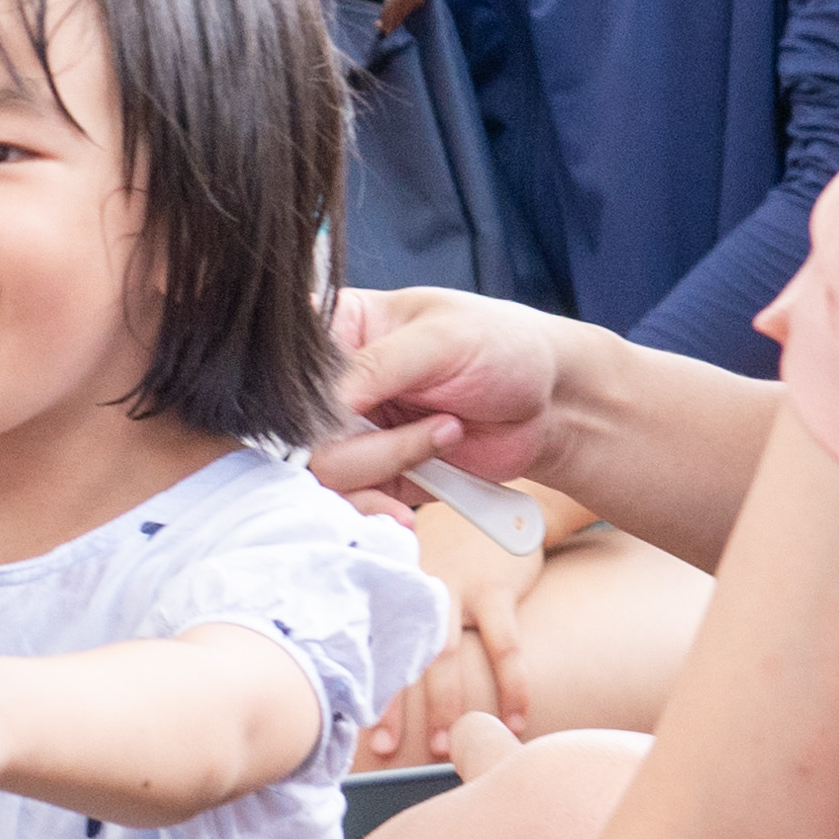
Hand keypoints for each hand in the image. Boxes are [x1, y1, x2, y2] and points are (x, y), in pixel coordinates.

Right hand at [320, 289, 571, 498]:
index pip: (287, 366)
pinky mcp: (375, 478)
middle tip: (436, 421)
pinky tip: (414, 501)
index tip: (353, 406)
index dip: (308, 395)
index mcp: (338, 330)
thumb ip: (376, 366)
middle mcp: (334, 386)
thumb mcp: (440, 339)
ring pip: (325, 471)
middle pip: (301, 429)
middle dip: (365, 439)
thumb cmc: (500, 346)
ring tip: (448, 435)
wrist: (551, 404)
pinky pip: (353, 503)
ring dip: (390, 463)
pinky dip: (382, 509)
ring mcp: (352, 435)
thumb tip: (320, 408)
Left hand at [354, 490, 530, 757]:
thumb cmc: (452, 548)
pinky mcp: (495, 588)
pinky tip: (517, 720)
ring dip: (445, 706)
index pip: (369, 642)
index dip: (362, 686)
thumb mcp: (414, 565)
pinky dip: (512, 687)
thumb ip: (395, 603)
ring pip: (444, 656)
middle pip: (397, 654)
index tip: (353, 727)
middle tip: (386, 751)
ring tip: (445, 748)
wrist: (501, 501)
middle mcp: (414, 585)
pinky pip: (505, 647)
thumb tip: (371, 662)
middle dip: (392, 706)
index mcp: (391, 584)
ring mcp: (456, 585)